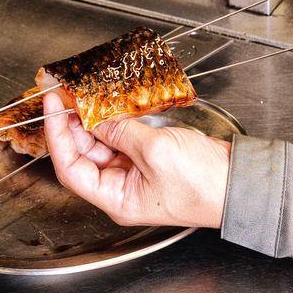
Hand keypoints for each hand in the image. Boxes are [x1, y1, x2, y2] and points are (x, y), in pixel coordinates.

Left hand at [42, 87, 229, 229]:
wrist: (239, 183)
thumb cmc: (203, 184)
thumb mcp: (155, 151)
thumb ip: (120, 131)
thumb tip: (96, 117)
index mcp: (116, 199)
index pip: (70, 167)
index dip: (57, 135)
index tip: (52, 106)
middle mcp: (120, 189)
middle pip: (82, 153)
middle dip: (71, 123)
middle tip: (64, 93)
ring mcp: (134, 174)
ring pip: (100, 143)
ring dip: (92, 119)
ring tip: (84, 94)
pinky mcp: (149, 159)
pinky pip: (121, 138)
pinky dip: (113, 120)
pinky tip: (109, 103)